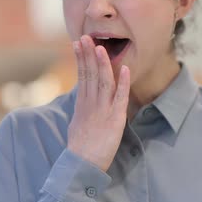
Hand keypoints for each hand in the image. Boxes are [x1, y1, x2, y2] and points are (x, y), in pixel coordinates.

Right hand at [67, 35, 129, 171]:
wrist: (82, 165)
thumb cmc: (80, 147)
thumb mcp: (77, 123)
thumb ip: (81, 108)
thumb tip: (81, 97)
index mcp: (82, 104)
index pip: (81, 75)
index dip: (80, 58)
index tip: (78, 43)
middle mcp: (91, 104)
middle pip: (90, 74)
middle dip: (88, 54)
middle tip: (86, 37)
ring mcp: (103, 110)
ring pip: (103, 82)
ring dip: (102, 63)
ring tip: (101, 47)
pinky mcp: (115, 119)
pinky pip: (120, 98)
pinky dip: (123, 83)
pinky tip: (124, 69)